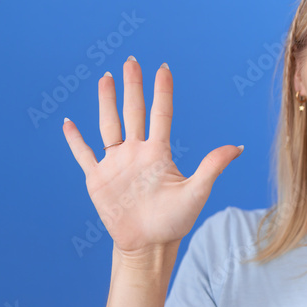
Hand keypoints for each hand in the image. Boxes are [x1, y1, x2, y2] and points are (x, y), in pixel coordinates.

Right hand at [62, 58, 242, 258]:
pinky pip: (84, 154)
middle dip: (132, 87)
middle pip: (133, 112)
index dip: (162, 91)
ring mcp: (116, 164)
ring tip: (106, 78)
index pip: (160, 114)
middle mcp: (136, 153)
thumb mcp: (197, 192)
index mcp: (159, 153)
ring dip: (106, 102)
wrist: (149, 245)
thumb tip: (238, 147)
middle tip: (131, 61)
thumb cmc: (174, 222)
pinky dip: (75, 140)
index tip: (163, 67)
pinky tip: (68, 123)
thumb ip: (212, 167)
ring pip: (109, 125)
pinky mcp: (98, 179)